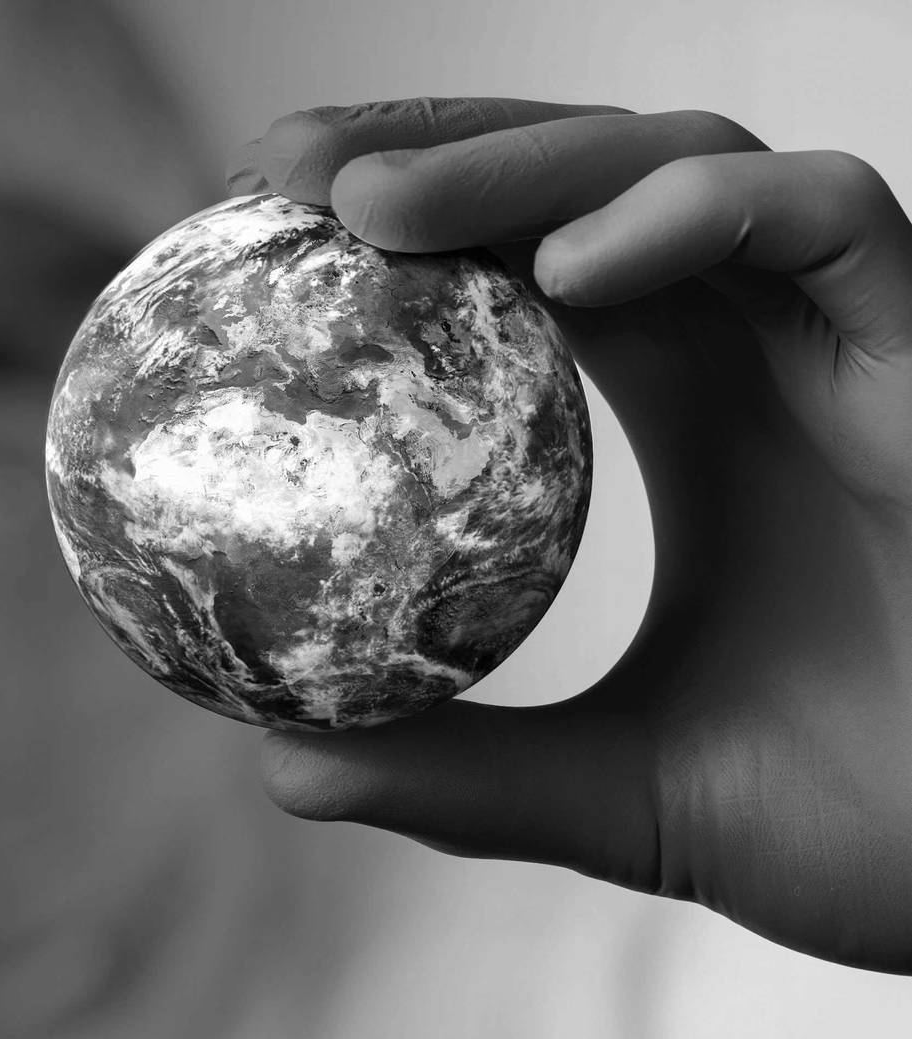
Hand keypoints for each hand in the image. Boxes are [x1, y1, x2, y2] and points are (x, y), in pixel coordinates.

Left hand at [229, 98, 911, 972]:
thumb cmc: (870, 818)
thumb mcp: (622, 794)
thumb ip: (466, 773)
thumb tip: (279, 768)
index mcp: (680, 408)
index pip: (516, 263)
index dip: (393, 231)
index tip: (255, 236)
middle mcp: (754, 347)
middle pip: (576, 180)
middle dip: (430, 153)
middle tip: (274, 171)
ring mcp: (847, 335)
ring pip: (682, 166)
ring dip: (523, 163)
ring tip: (370, 207)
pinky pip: (832, 218)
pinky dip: (697, 218)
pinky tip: (566, 267)